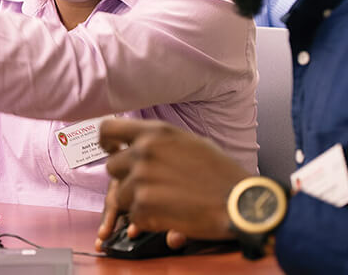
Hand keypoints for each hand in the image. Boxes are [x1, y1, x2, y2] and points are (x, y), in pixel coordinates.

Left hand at [97, 119, 249, 241]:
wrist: (240, 202)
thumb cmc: (221, 173)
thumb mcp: (189, 142)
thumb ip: (159, 141)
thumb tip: (138, 143)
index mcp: (154, 133)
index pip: (108, 129)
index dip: (106, 141)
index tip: (112, 149)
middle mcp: (143, 152)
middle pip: (111, 166)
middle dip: (126, 177)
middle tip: (148, 186)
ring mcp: (141, 179)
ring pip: (120, 194)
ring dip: (137, 201)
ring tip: (164, 202)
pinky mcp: (143, 206)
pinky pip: (133, 215)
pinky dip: (147, 219)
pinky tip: (169, 214)